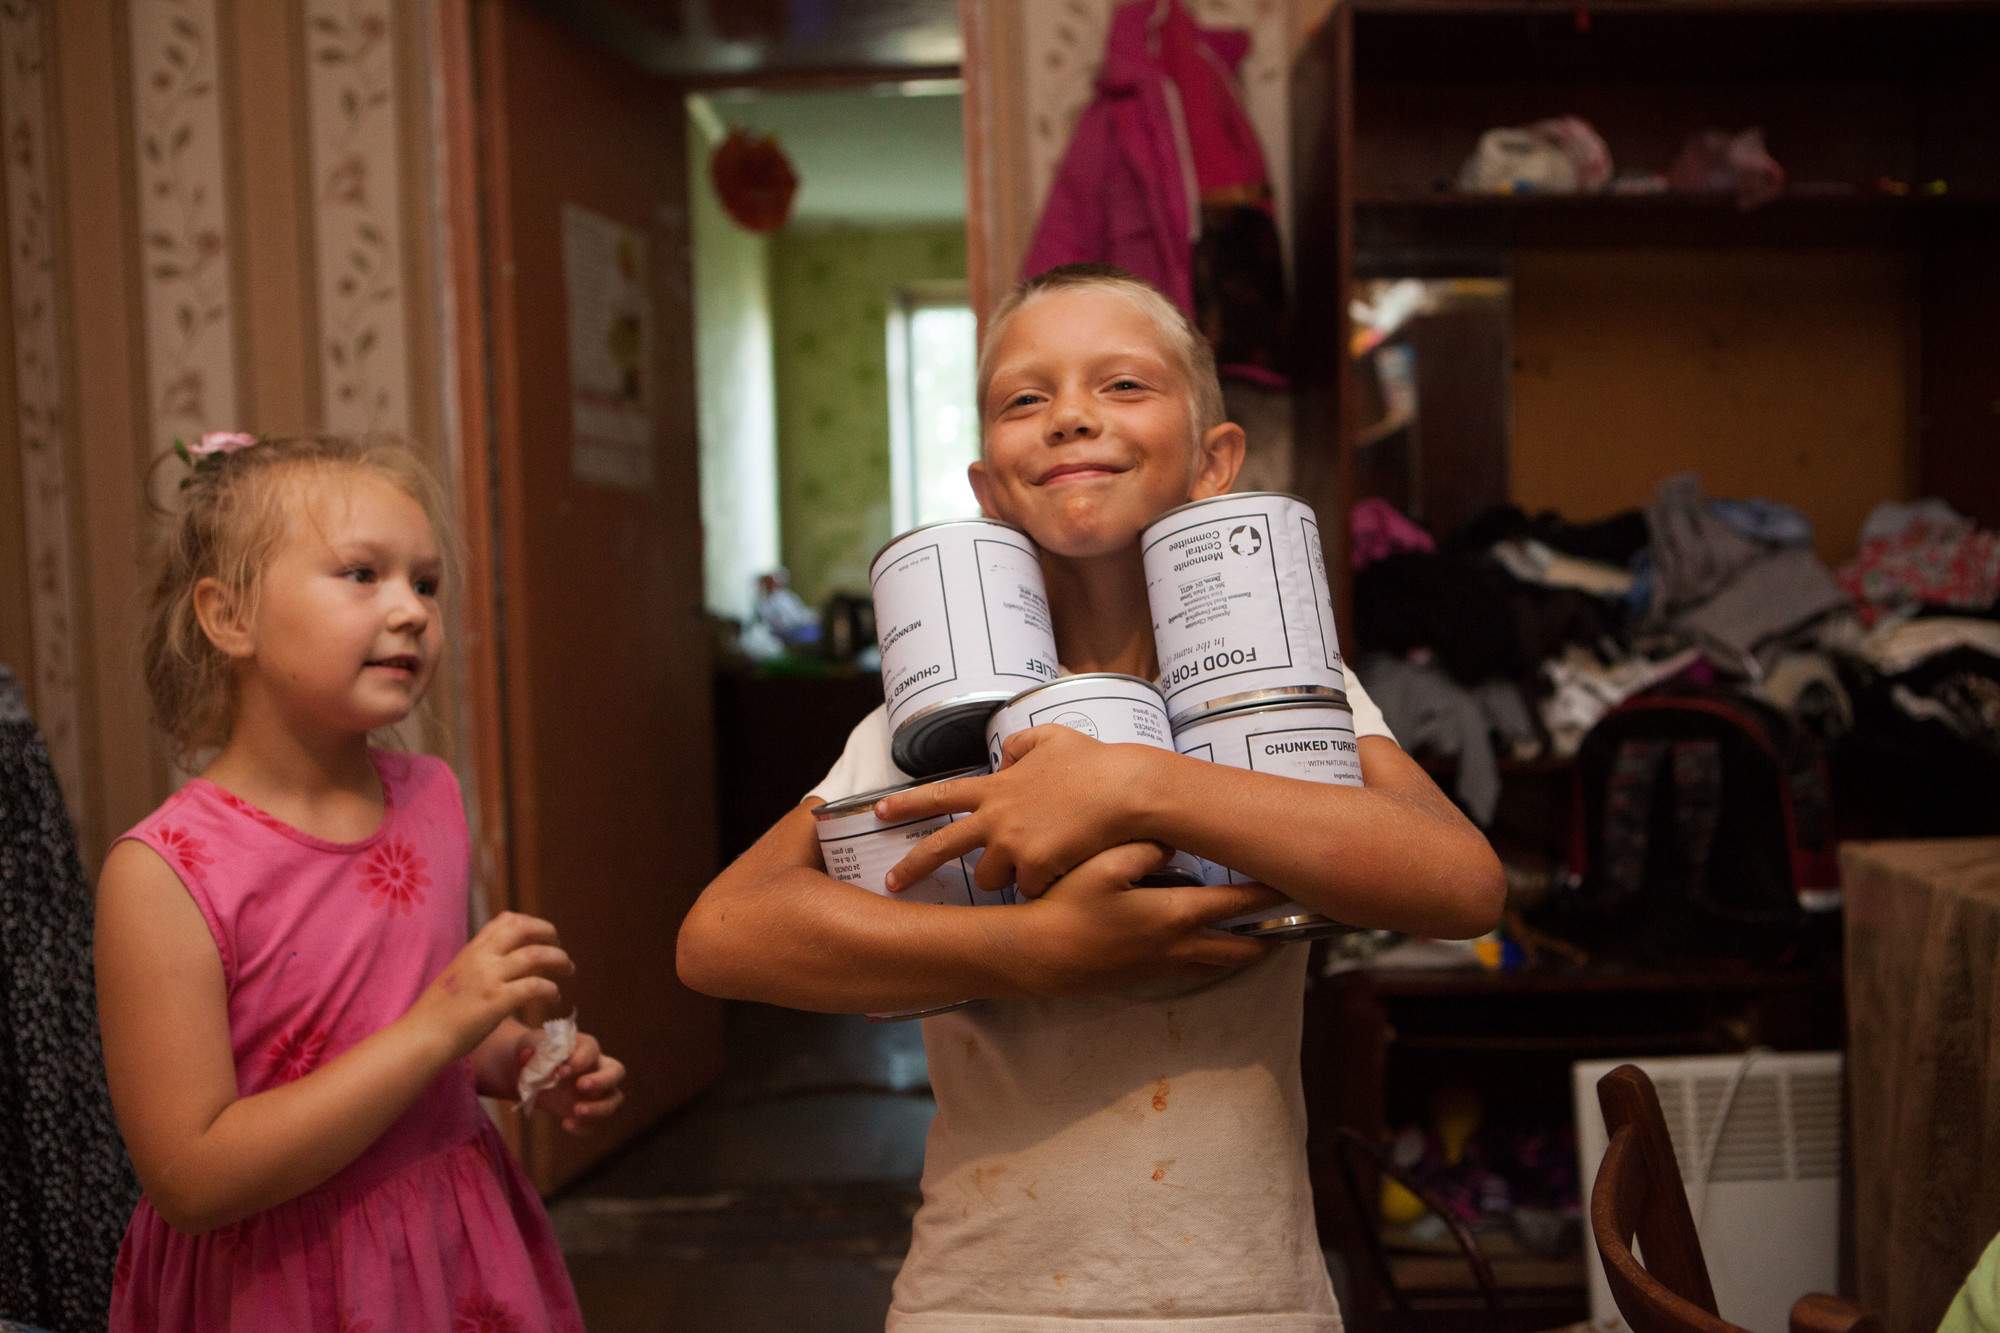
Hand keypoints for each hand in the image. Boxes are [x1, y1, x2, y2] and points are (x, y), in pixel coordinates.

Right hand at [405, 912, 573, 1062]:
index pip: (505, 920)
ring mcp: (490, 978)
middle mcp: (482, 958)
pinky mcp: (497, 1001)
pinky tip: (555, 997)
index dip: (530, 923)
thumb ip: (477, 967)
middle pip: (525, 929)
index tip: (542, 935)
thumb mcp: (456, 977)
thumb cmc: (436, 1015)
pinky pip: (535, 986)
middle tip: (560, 948)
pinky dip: (551, 989)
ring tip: (568, 970)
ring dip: (559, 960)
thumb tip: (497, 967)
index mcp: (472, 950)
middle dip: (549, 933)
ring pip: (536, 955)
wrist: (421, 1037)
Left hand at [514, 1030, 624, 1133]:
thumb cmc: (535, 1054)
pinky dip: (584, 1126)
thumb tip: (527, 1055)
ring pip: (614, 1099)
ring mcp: (596, 1092)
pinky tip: (566, 1124)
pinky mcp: (588, 1112)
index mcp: (584, 1047)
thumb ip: (530, 1050)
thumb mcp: (529, 1047)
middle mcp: (597, 1068)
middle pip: (616, 1071)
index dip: (581, 1059)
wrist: (532, 1074)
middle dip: (602, 1080)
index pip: (591, 1049)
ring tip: (577, 1110)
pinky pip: (596, 1123)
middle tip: (581, 1085)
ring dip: (599, 1108)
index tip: (562, 1070)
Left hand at [877, 725, 1165, 897]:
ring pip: (992, 878)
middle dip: (912, 868)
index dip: (907, 803)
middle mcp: (995, 817)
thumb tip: (1006, 755)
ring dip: (1008, 875)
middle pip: (943, 848)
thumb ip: (1021, 744)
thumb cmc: (1096, 763)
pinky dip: (1043, 885)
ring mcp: (1012, 845)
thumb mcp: (1052, 737)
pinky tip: (1063, 869)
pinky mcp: (1034, 868)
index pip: (940, 794)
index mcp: (997, 788)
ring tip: (1039, 858)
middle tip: (892, 884)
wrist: (1126, 789)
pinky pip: (1029, 890)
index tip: (879, 811)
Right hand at [1004, 840, 1286, 995]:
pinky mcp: (1145, 976)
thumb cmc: (1066, 908)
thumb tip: (1173, 842)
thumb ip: (1144, 849)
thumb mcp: (1102, 865)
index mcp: (1174, 915)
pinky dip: (1214, 959)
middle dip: (1269, 936)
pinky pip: (1193, 969)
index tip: (1290, 885)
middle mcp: (1177, 946)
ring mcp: (1162, 966)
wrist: (1036, 957)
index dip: (1267, 895)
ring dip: (1244, 951)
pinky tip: (1211, 947)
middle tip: (1292, 923)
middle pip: (1240, 947)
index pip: (1235, 904)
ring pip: (1218, 964)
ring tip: (1263, 939)